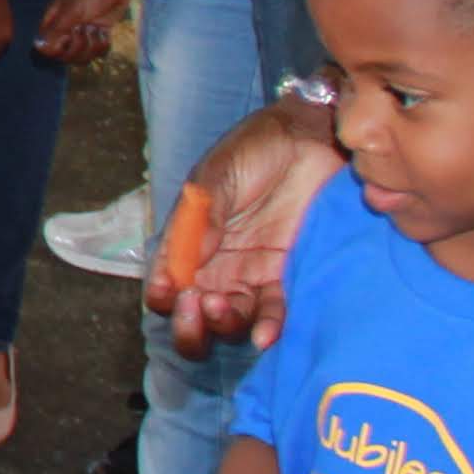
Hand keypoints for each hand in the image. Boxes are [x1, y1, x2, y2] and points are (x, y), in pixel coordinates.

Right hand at [37, 0, 132, 65]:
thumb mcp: (71, 11)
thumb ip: (55, 31)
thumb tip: (39, 47)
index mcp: (53, 24)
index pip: (47, 48)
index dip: (58, 50)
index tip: (68, 37)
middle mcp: (66, 32)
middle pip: (65, 57)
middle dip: (78, 47)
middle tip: (85, 29)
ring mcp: (82, 35)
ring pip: (82, 58)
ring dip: (92, 47)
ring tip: (96, 30)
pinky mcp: (98, 36)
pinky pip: (97, 53)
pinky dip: (103, 46)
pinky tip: (104, 34)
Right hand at [151, 104, 345, 346]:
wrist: (311, 138)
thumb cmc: (256, 149)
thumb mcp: (217, 175)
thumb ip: (202, 216)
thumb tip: (188, 261)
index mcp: (190, 244)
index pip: (167, 283)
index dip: (163, 295)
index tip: (170, 290)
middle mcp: (217, 268)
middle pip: (194, 317)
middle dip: (188, 325)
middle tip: (196, 305)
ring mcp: (252, 277)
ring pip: (230, 323)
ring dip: (221, 325)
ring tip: (222, 307)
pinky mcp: (287, 279)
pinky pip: (274, 315)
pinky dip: (267, 330)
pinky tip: (263, 335)